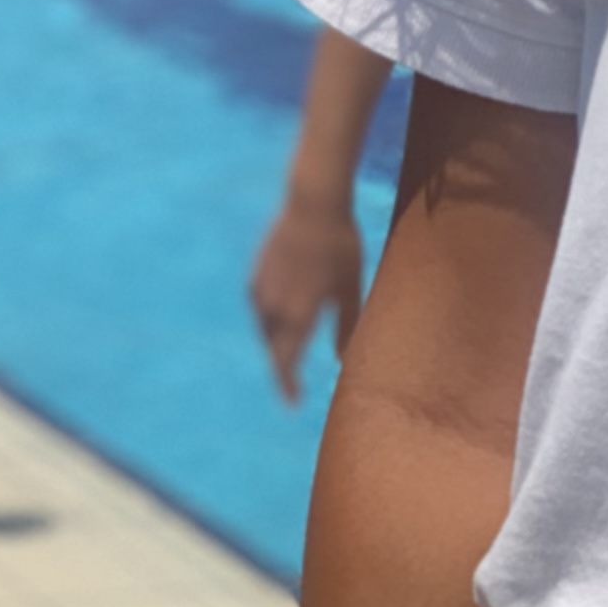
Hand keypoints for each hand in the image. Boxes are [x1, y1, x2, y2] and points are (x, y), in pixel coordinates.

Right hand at [249, 199, 368, 400]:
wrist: (312, 203)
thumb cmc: (340, 246)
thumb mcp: (352, 287)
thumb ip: (347, 325)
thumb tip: (342, 359)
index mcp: (298, 315)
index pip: (286, 362)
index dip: (287, 385)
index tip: (293, 403)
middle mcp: (273, 308)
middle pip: (274, 349)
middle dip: (283, 366)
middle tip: (293, 382)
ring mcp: (260, 290)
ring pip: (266, 329)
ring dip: (277, 343)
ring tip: (290, 349)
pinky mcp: (255, 275)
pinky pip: (260, 309)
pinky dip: (270, 320)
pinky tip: (283, 315)